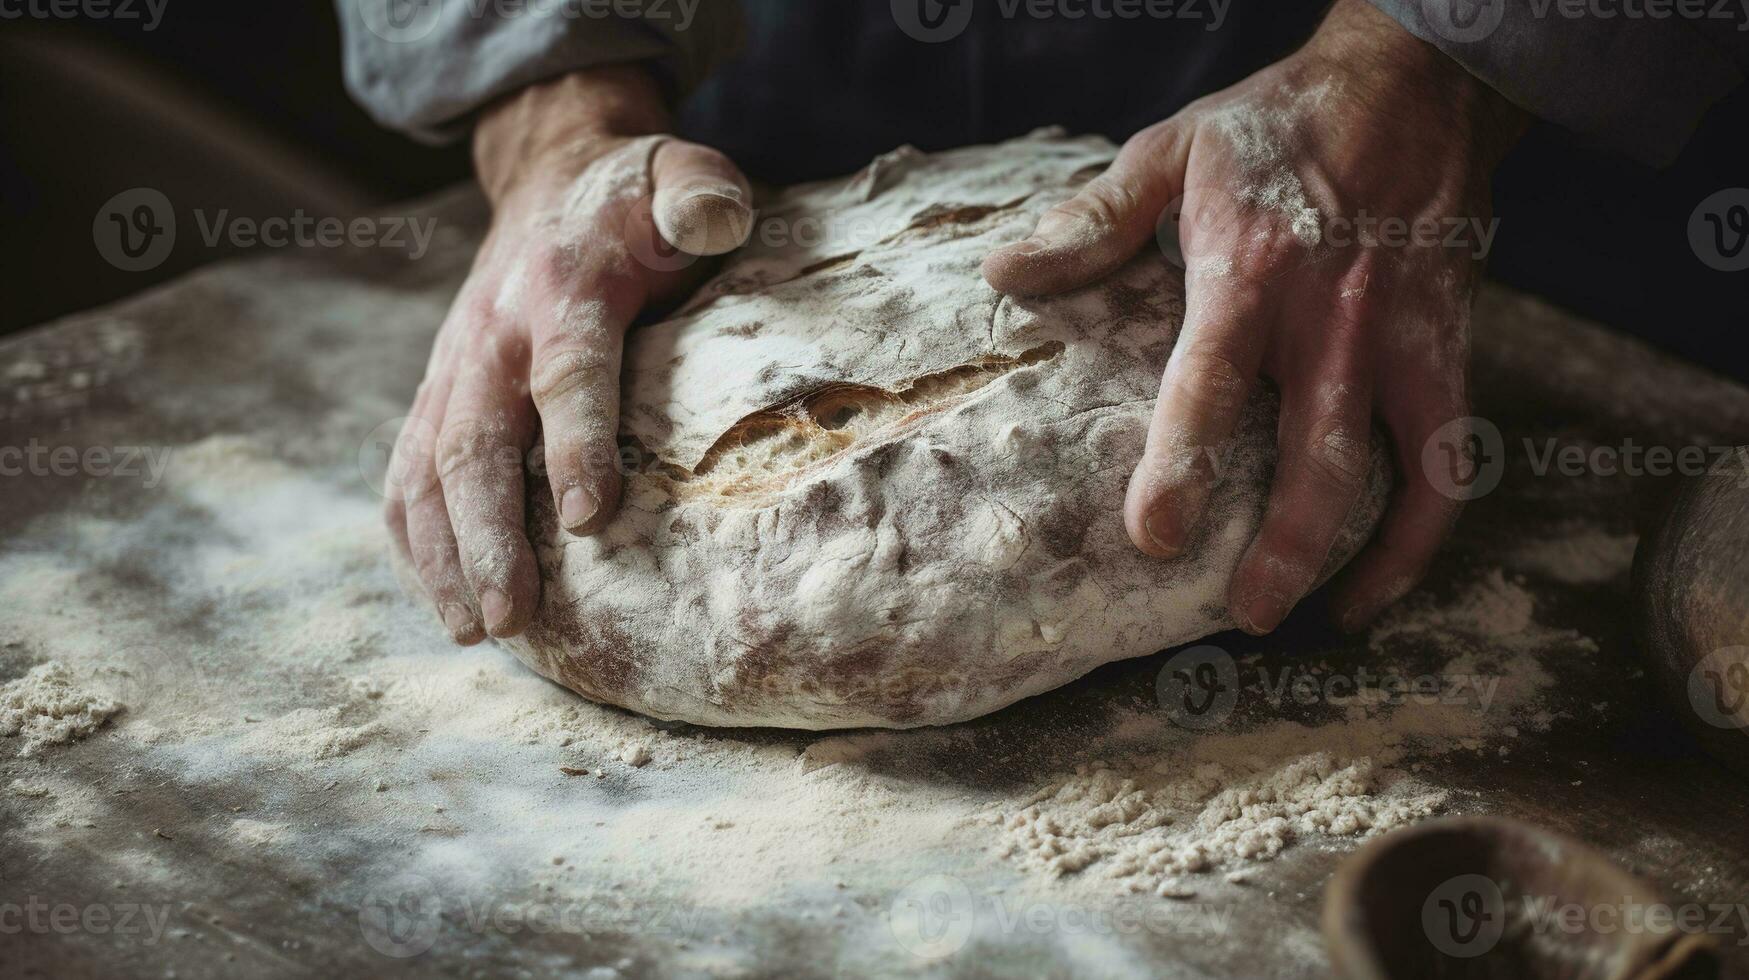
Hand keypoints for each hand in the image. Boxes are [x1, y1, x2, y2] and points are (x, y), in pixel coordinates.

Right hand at [385, 65, 752, 643]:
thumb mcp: (677, 174)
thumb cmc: (631, 197)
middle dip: (489, 535)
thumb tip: (716, 218)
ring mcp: (455, 369)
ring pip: (426, 469)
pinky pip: (408, 473)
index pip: (566, 373)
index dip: (577, 444)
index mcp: (560, 288)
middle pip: (476, 443)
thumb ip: (699, 193)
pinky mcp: (439, 395)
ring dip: (444, 554)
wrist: (550, 176)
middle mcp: (492, 335)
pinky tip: (447, 603)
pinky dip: (417, 541)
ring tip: (478, 630)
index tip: (592, 519)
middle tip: (511, 616)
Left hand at [983, 0, 1526, 634]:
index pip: (1213, 382)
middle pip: (1315, 451)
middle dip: (1286, 544)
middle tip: (1243, 614)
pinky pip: (1448, 455)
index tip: (1157, 535)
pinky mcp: (1445, 348)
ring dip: (1354, 551)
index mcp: (1250, 270)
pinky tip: (1374, 585)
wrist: (1413, 85)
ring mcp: (1397, 338)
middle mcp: (1331, 316)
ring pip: (1391, 466)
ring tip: (1305, 616)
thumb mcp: (1171, 150)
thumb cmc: (1275, 125)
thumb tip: (1003, 272)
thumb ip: (1091, 219)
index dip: (1185, 462)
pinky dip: (1421, 530)